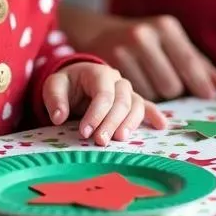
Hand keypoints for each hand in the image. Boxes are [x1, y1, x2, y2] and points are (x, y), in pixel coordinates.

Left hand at [42, 62, 167, 144]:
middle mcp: (117, 80)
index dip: (96, 114)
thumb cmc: (67, 85)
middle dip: (111, 122)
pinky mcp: (133, 102)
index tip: (84, 132)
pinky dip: (154, 115)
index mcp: (98, 73)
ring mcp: (127, 91)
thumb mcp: (54, 86)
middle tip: (100, 142)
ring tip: (120, 139)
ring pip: (135, 106)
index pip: (103, 94)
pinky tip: (161, 125)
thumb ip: (54, 98)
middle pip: (121, 101)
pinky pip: (146, 107)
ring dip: (129, 123)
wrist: (78, 81)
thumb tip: (58, 117)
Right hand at [87, 14, 215, 100]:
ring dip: (156, 94)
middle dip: (173, 89)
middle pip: (172, 84)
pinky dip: (139, 95)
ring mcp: (125, 49)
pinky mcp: (110, 64)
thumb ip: (201, 66)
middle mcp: (145, 35)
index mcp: (166, 27)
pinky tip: (135, 82)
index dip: (200, 82)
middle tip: (166, 80)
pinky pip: (136, 95)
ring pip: (155, 93)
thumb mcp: (172, 45)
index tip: (208, 96)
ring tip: (148, 79)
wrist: (99, 32)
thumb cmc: (147, 42)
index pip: (189, 61)